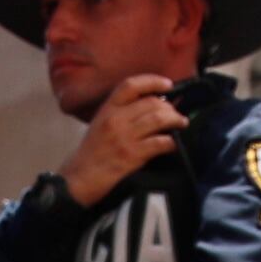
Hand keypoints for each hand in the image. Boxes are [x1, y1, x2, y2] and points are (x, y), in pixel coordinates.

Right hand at [61, 74, 183, 205]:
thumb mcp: (100, 125)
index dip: (152, 81)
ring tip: (181, 123)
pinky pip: (159, 143)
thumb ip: (120, 113)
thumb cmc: (91, 153)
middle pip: (151, 102)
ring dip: (175, 120)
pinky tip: (174, 144)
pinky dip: (171, 142)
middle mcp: (115, 119)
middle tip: (175, 113)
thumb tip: (151, 106)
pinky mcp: (132, 155)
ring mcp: (124, 137)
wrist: (79, 180)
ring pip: (159, 119)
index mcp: (107, 109)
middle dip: (169, 107)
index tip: (168, 84)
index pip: (131, 85)